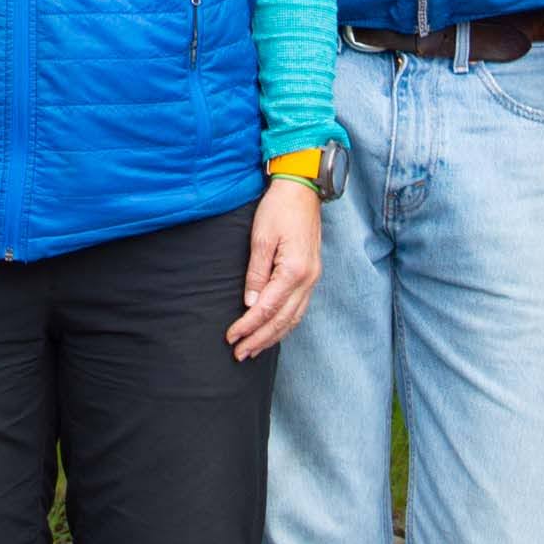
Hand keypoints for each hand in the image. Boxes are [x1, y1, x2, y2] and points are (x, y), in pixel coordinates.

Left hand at [226, 178, 322, 360]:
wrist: (302, 189)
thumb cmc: (279, 209)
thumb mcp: (261, 237)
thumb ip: (256, 273)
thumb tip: (250, 303)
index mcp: (293, 271)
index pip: (266, 308)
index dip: (247, 326)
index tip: (231, 337)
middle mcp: (307, 279)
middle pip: (282, 320)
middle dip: (259, 339)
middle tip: (239, 354)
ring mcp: (313, 278)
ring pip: (293, 318)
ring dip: (273, 337)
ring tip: (254, 350)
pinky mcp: (311, 274)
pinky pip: (300, 308)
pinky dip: (286, 324)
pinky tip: (274, 331)